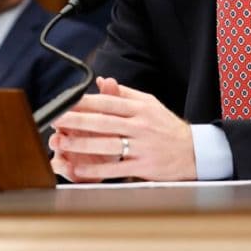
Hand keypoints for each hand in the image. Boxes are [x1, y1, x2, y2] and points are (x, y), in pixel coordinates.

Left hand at [50, 76, 196, 181]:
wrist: (194, 151)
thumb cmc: (166, 126)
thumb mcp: (149, 104)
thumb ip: (124, 93)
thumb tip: (103, 81)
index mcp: (140, 108)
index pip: (108, 102)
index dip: (85, 102)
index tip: (66, 102)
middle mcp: (140, 125)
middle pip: (104, 122)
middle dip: (77, 121)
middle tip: (56, 120)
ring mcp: (142, 146)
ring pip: (107, 144)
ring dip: (82, 144)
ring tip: (62, 143)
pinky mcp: (143, 166)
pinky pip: (116, 167)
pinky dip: (97, 169)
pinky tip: (80, 168)